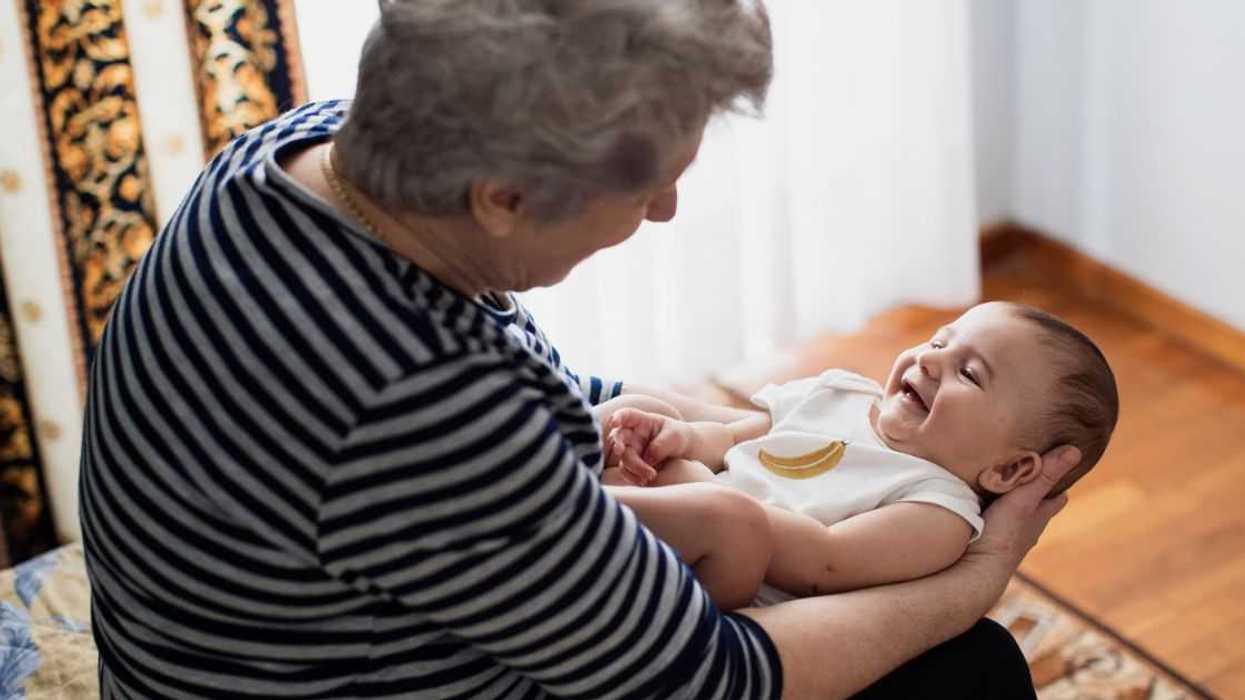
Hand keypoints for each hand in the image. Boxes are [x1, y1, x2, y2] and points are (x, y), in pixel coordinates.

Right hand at [605, 408, 693, 485]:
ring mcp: (630, 449)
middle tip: (621, 451)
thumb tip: (647, 460)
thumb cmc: (677, 436)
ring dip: (634, 468)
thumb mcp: (674, 436)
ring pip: (623, 458)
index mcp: (641, 421)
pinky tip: (644, 481)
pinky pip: (626, 471)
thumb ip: (660, 445)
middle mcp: (632, 434)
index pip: (627, 415)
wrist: (681, 450)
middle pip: (619, 438)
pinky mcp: (631, 464)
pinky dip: (633, 477)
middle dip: (618, 445)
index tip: (614, 422)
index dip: (618, 417)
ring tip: (651, 475)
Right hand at [961, 444, 1080, 586]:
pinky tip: (979, 510)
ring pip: (1014, 518)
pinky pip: (993, 525)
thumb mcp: (1024, 499)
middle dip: (1034, 494)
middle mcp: (1026, 530)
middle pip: (1036, 508)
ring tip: (999, 488)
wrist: (976, 569)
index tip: (1058, 469)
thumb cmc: (1002, 534)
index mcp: (1039, 517)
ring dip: (1010, 506)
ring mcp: (1007, 539)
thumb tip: (1075, 451)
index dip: (1059, 484)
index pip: (1056, 498)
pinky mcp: (987, 544)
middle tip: (1027, 474)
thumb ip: (1044, 476)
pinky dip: (991, 516)